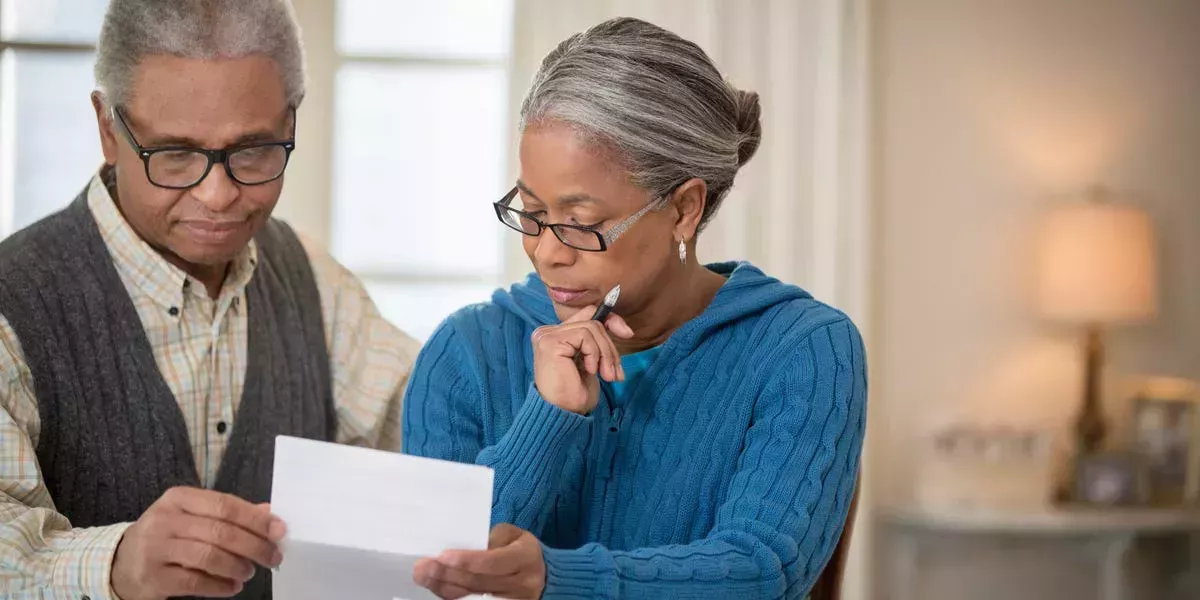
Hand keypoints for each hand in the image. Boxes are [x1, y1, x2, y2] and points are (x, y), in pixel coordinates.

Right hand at [111, 487, 285, 599]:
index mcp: (178, 498)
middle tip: (272, 557)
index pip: (225, 505)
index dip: (256, 519)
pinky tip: (232, 587)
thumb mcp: (192, 516)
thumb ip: (228, 514)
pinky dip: (219, 586)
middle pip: (219, 531)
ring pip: (207, 556)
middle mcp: (164, 520)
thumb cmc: (167, 536)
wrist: (119, 562)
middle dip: (253, 546)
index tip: (279, 531)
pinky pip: (193, 582)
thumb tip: (269, 513)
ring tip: (249, 572)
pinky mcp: (152, 577)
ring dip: (236, 566)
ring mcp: (155, 549)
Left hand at [413, 524, 545, 599]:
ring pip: (473, 598)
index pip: (494, 562)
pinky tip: (437, 587)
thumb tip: (460, 548)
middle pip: (479, 583)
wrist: (542, 574)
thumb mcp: (512, 534)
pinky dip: (452, 597)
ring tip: (424, 577)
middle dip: (447, 575)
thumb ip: (489, 539)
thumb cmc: (521, 548)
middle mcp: (522, 584)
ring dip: (444, 588)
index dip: (468, 561)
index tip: (443, 556)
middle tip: (422, 567)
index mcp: (525, 558)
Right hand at [531, 305, 633, 413]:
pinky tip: (590, 371)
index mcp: (556, 335)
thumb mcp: (593, 362)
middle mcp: (548, 332)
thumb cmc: (576, 394)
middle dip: (610, 347)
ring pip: (591, 328)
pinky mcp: (550, 342)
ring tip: (607, 375)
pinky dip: (594, 354)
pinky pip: (585, 336)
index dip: (610, 319)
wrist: (564, 414)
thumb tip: (622, 327)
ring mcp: (547, 336)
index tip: (628, 334)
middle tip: (615, 373)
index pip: (587, 313)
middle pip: (593, 322)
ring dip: (605, 354)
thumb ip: (598, 342)